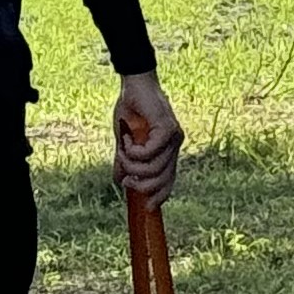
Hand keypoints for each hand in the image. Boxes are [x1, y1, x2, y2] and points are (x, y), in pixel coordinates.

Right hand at [113, 72, 181, 205]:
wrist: (133, 85)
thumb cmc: (130, 110)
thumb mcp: (124, 141)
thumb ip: (124, 161)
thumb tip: (119, 181)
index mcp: (167, 151)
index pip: (169, 181)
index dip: (160, 196)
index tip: (147, 208)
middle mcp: (174, 146)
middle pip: (162, 181)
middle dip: (140, 185)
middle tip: (125, 179)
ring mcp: (174, 137)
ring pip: (154, 169)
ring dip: (132, 165)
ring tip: (121, 151)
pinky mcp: (168, 128)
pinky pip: (150, 152)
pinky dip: (133, 152)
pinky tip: (125, 141)